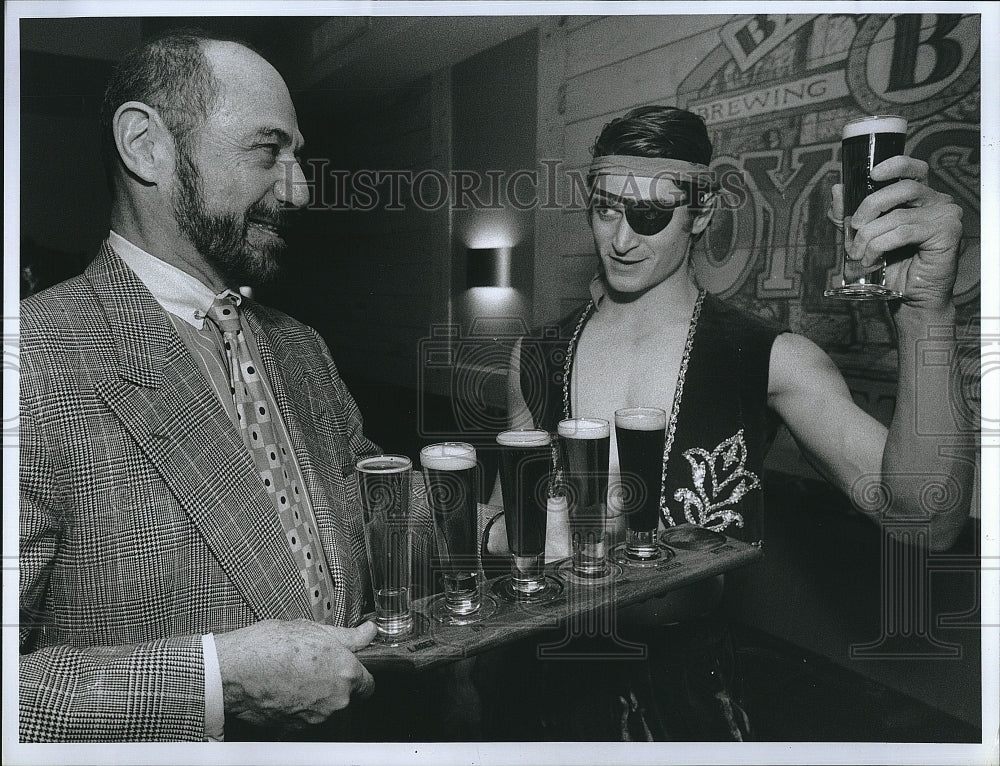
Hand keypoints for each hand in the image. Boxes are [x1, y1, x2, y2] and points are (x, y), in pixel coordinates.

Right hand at [215, 618, 376, 730]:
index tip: (346, 667)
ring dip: (317, 695)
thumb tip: (369, 632)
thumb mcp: (312, 629)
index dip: (357, 674)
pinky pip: (305, 718)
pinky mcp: (295, 729)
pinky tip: (284, 688)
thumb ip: (348, 635)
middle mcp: (335, 700)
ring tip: (295, 674)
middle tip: (314, 664)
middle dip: (335, 682)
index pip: (368, 685)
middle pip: (347, 696)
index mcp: (345, 673)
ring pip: (326, 708)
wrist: (231, 671)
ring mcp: (315, 717)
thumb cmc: (267, 647)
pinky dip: (299, 707)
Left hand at [830, 155, 963, 310]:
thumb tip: (837, 190)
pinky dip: (880, 245)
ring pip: (898, 214)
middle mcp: (937, 201)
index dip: (894, 165)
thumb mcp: (862, 236)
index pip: (913, 169)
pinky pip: (904, 231)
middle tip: (853, 227)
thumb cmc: (891, 266)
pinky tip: (871, 259)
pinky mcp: (947, 232)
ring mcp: (945, 215)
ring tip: (858, 252)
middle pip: (902, 188)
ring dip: (870, 234)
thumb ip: (849, 215)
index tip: (871, 174)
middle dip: (870, 206)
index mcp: (920, 196)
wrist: (910, 297)